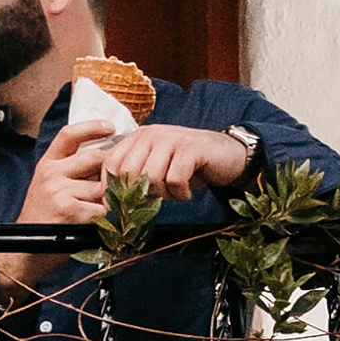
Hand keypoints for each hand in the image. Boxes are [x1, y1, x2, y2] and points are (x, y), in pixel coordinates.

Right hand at [0, 120, 112, 299]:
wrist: (24, 251)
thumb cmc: (41, 219)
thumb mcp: (46, 186)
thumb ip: (69, 169)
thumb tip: (104, 154)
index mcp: (47, 165)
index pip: (70, 134)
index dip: (93, 127)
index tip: (110, 127)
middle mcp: (51, 174)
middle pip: (97, 158)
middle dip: (107, 172)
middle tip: (104, 187)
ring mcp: (61, 192)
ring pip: (103, 186)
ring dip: (104, 200)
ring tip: (88, 212)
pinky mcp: (71, 211)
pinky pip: (102, 209)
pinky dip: (100, 218)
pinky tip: (86, 224)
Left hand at [102, 124, 247, 201]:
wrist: (229, 156)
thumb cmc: (189, 167)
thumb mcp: (156, 169)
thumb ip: (134, 178)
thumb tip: (109, 203)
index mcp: (138, 137)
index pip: (110, 163)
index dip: (111, 188)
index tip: (119, 206)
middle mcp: (151, 134)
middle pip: (128, 172)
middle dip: (140, 194)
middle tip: (158, 199)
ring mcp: (171, 138)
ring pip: (151, 177)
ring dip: (163, 195)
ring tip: (176, 193)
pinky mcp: (190, 148)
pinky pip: (174, 180)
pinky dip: (180, 193)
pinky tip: (188, 192)